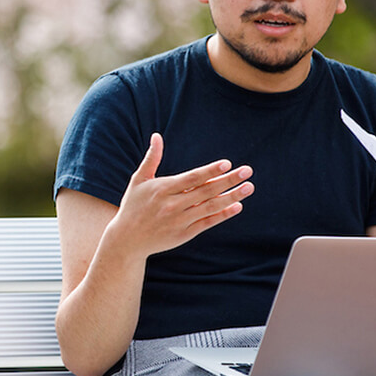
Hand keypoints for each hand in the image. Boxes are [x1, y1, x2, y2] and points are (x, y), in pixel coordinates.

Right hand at [107, 132, 252, 256]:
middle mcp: (172, 205)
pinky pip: (208, 223)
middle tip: (248, 171)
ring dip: (232, 197)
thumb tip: (157, 136)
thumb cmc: (133, 206)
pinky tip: (237, 206)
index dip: (210, 171)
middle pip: (206, 191)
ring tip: (248, 187)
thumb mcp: (139, 180)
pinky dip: (223, 215)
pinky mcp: (184, 234)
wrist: (127, 240)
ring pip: (210, 207)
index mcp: (162, 189)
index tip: (227, 164)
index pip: (191, 178)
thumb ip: (151, 158)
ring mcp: (180, 221)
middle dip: (228, 180)